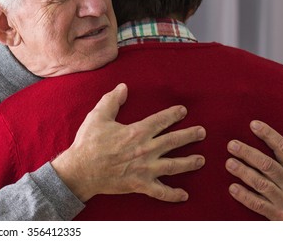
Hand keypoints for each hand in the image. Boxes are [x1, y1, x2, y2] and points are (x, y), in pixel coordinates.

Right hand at [51, 83, 205, 201]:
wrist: (80, 170)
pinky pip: (160, 192)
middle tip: (202, 132)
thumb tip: (123, 87)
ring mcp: (145, 169)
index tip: (183, 111)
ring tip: (201, 160)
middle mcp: (146, 150)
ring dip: (190, 163)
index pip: (161, 120)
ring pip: (174, 166)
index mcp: (137, 132)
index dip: (174, 114)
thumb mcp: (97, 117)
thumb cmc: (88, 143)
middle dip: (190, 135)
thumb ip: (112, 100)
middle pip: (174, 141)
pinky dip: (173, 194)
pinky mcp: (140, 184)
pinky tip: (184, 195)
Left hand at [225, 121, 282, 219]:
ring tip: (229, 163)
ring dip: (244, 172)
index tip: (253, 124)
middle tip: (231, 144)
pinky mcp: (277, 214)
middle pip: (268, 164)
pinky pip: (258, 204)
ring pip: (261, 183)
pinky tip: (232, 188)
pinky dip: (245, 196)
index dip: (269, 135)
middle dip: (248, 153)